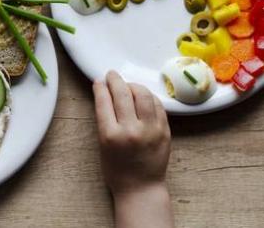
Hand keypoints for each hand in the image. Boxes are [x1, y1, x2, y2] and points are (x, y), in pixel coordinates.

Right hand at [92, 71, 170, 195]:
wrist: (141, 188)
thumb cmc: (117, 170)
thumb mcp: (102, 145)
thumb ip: (105, 120)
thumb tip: (105, 95)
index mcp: (110, 135)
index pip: (104, 101)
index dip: (101, 87)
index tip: (99, 81)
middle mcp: (131, 130)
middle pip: (123, 94)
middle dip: (115, 80)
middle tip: (112, 75)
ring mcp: (150, 130)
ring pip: (143, 95)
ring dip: (133, 86)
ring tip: (128, 86)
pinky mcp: (164, 131)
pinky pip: (157, 106)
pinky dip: (149, 97)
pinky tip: (143, 97)